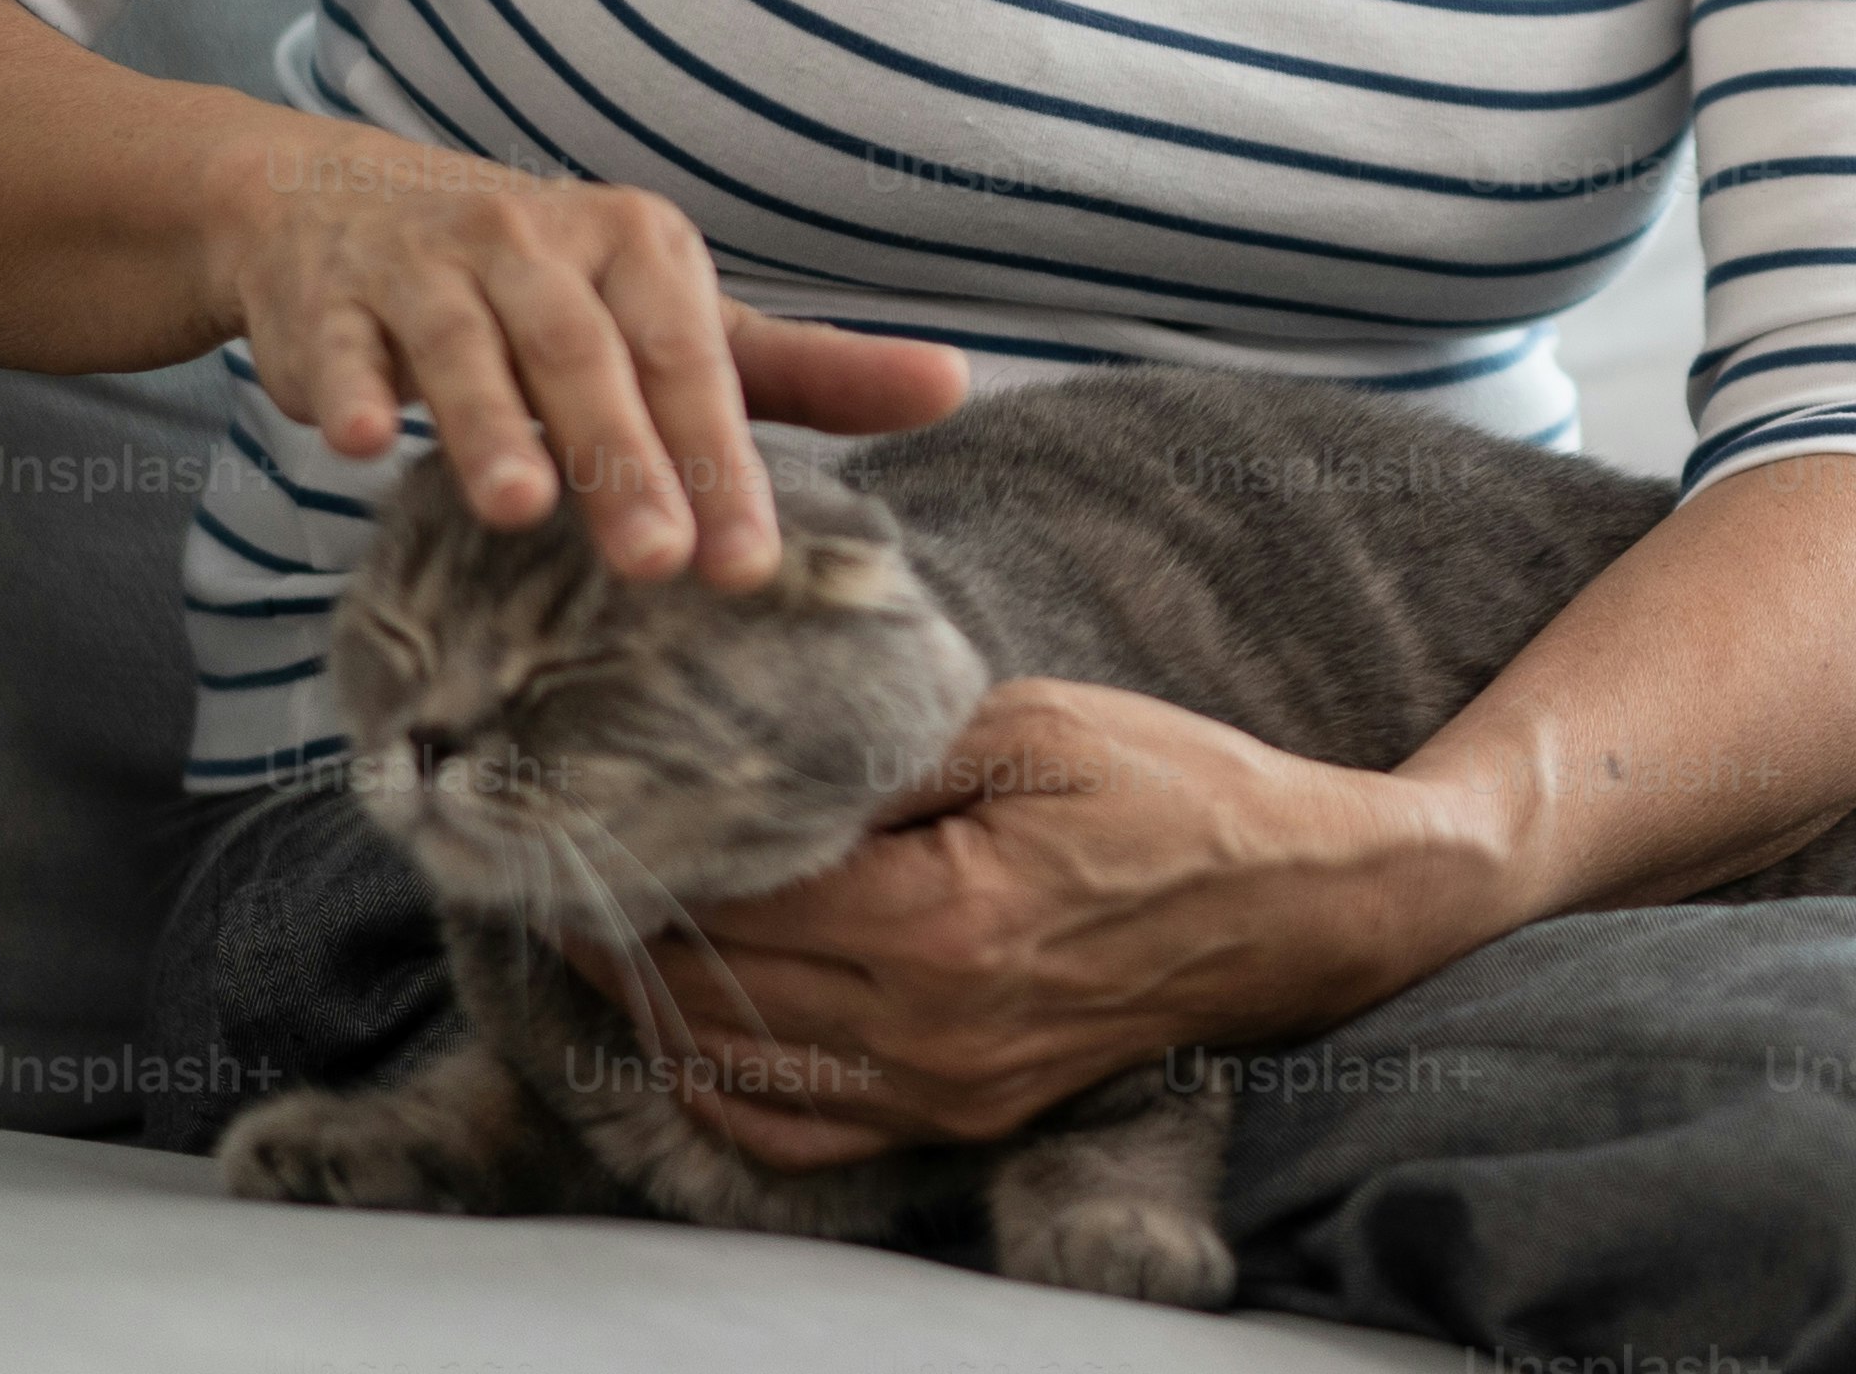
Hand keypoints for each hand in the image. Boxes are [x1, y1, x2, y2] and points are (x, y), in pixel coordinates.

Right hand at [196, 123, 964, 584]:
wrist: (348, 210)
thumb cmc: (549, 286)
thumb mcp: (674, 314)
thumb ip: (805, 368)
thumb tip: (955, 385)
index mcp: (635, 244)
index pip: (690, 361)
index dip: (721, 461)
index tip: (749, 567)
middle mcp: (533, 240)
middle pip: (586, 357)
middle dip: (622, 459)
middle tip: (658, 563)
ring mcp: (422, 264)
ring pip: (463, 346)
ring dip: (488, 422)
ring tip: (519, 506)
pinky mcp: (324, 297)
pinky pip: (338, 344)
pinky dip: (350, 385)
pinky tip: (363, 439)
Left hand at [584, 680, 1507, 1165]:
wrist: (1295, 909)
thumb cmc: (1173, 794)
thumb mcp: (1032, 726)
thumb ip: (888, 751)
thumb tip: (759, 757)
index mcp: (941, 922)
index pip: (738, 902)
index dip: (647, 857)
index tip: (587, 807)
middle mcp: (928, 1032)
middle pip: (715, 993)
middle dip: (622, 931)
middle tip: (560, 863)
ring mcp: (944, 1092)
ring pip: (735, 1073)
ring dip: (652, 1008)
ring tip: (600, 933)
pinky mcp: (961, 1119)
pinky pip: (799, 1130)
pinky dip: (719, 1087)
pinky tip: (686, 1026)